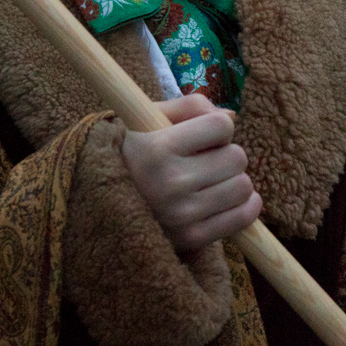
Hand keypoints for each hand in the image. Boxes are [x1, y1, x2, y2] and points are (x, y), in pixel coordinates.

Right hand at [122, 94, 261, 253]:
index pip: (222, 126)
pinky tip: (229, 198)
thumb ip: (188, 107)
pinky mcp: (190, 238)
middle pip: (237, 157)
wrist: (100, 205)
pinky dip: (245, 207)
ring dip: (234, 180)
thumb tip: (231, 116)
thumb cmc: (130, 153)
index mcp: (157, 148)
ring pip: (243, 187)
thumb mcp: (145, 119)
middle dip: (226, 154)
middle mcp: (169, 182)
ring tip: (211, 180)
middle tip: (206, 160)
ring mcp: (181, 214)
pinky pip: (242, 218)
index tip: (204, 135)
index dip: (218, 127)